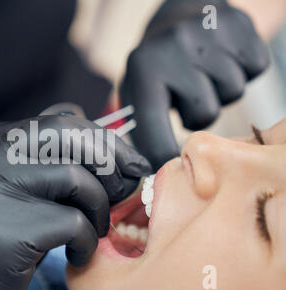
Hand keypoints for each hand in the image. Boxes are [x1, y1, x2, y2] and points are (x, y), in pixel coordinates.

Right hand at [0, 115, 150, 289]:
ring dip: (99, 209)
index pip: (59, 121)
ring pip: (75, 179)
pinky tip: (75, 255)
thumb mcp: (18, 187)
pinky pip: (73, 223)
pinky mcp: (3, 231)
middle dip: (110, 161)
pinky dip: (88, 242)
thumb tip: (114, 150)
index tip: (129, 162)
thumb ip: (51, 161)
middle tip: (124, 191)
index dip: (103, 139)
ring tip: (93, 231)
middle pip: (67, 136)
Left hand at [121, 0, 269, 169]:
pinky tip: (222, 60)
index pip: (153, 128)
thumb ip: (142, 127)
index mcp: (144, 69)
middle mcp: (175, 49)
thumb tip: (154, 171)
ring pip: (231, 93)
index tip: (167, 166)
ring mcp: (210, 35)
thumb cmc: (157, 65)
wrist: (181, 16)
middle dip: (198, 113)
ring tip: (203, 74)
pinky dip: (242, 70)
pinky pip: (254, 70)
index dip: (162, 155)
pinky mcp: (240, 26)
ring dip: (219, 91)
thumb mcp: (137, 90)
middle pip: (204, 114)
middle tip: (187, 94)